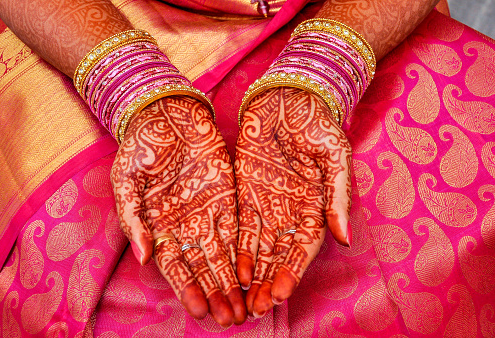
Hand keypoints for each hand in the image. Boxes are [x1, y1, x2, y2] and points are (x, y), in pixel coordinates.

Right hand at [111, 96, 246, 326]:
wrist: (165, 114)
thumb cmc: (139, 147)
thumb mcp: (125, 181)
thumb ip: (134, 219)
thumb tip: (144, 258)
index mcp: (160, 226)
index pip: (175, 266)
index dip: (187, 288)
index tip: (200, 309)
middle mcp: (186, 225)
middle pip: (204, 267)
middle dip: (217, 293)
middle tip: (231, 319)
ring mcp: (209, 212)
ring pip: (224, 254)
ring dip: (234, 281)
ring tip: (245, 307)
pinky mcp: (228, 197)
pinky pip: (239, 228)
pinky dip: (246, 251)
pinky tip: (254, 272)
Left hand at [235, 87, 351, 316]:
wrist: (290, 98)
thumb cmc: (318, 125)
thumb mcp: (336, 158)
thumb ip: (338, 197)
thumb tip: (346, 238)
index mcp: (316, 206)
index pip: (304, 247)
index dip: (293, 270)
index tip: (282, 293)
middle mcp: (291, 211)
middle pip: (280, 254)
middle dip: (269, 281)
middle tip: (257, 308)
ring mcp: (267, 203)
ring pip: (260, 246)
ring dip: (253, 273)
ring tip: (243, 298)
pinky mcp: (246, 192)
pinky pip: (242, 225)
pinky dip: (238, 247)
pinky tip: (233, 268)